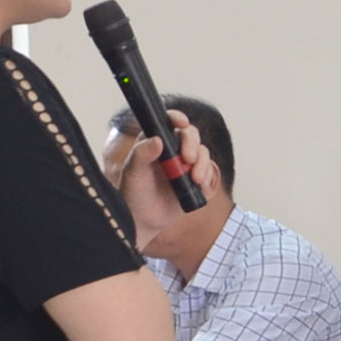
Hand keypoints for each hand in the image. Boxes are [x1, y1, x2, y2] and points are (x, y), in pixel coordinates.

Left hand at [116, 110, 208, 250]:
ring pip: (203, 153)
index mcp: (154, 143)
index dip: (177, 118)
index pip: (168, 123)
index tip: (182, 123)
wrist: (142, 221)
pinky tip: (198, 185)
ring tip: (195, 179)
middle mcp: (171, 151)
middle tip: (188, 159)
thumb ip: (141, 154)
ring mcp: (184, 166)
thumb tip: (157, 139)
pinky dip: (207, 177)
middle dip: (193, 144)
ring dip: (203, 163)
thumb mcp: (132, 173)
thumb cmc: (132, 195)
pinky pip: (208, 172)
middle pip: (190, 135)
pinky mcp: (194, 181)